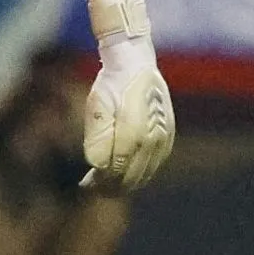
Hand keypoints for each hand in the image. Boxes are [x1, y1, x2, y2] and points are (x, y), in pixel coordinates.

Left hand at [81, 0, 174, 192]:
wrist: (136, 65)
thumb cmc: (111, 85)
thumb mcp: (96, 106)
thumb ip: (98, 138)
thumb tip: (98, 166)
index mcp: (133, 130)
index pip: (115, 169)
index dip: (100, 182)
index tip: (86, 185)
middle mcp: (153, 138)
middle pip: (130, 176)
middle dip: (110, 187)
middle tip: (91, 189)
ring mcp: (163, 138)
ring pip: (144, 174)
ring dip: (124, 184)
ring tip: (104, 187)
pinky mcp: (167, 137)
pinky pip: (154, 165)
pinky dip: (139, 174)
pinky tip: (123, 175)